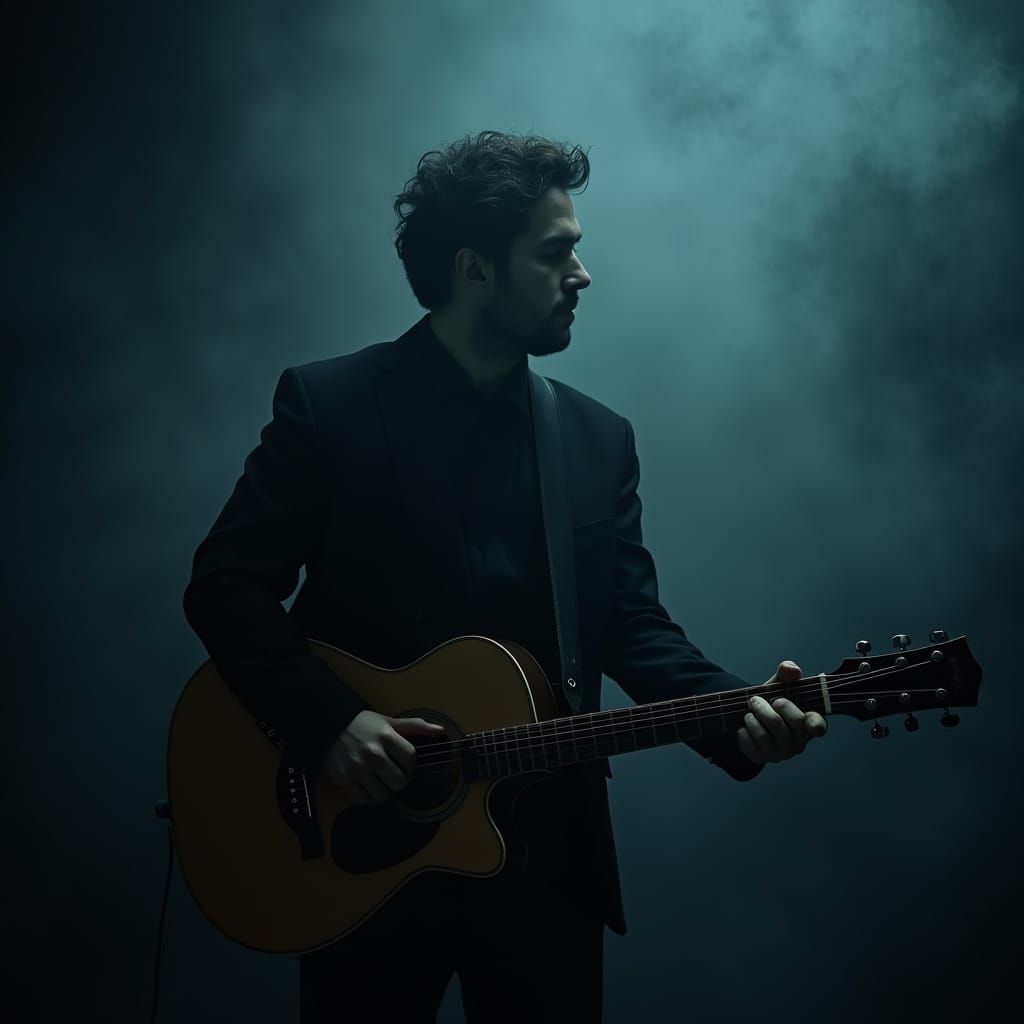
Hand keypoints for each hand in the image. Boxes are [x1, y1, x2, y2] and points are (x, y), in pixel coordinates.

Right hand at [323, 709, 444, 803]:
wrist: (331, 725)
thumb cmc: (364, 724)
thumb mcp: (389, 721)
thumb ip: (415, 726)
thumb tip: (440, 730)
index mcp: (386, 736)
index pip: (410, 758)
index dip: (411, 764)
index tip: (405, 763)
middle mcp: (372, 753)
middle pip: (399, 781)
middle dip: (400, 780)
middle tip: (394, 775)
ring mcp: (357, 768)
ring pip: (382, 795)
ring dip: (385, 791)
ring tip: (381, 781)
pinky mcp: (344, 780)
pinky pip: (364, 800)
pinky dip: (368, 797)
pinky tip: (368, 786)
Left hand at [737, 660, 827, 764]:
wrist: (753, 717)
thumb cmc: (772, 701)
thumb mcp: (779, 685)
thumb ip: (786, 674)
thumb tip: (792, 669)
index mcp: (808, 722)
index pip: (818, 726)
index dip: (815, 724)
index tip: (806, 718)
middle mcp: (798, 741)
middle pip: (779, 724)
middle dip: (763, 708)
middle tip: (755, 700)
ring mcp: (781, 752)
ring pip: (762, 735)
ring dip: (751, 718)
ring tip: (749, 712)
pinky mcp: (763, 758)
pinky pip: (748, 743)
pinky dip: (743, 731)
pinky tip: (744, 727)